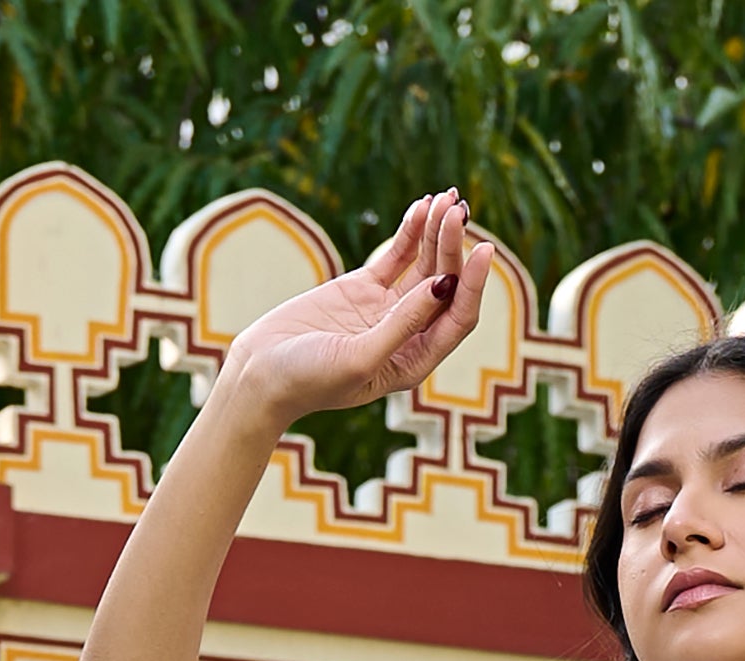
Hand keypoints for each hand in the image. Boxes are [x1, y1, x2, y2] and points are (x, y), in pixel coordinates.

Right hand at [213, 193, 494, 430]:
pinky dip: (410, 233)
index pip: (457, 319)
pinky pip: (396, 256)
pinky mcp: (363, 288)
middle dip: (453, 248)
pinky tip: (423, 206)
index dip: (474, 285)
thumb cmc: (308, 379)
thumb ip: (401, 325)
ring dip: (437, 234)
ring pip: (424, 267)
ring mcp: (386, 310)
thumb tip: (441, 286)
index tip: (484, 248)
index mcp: (415, 362)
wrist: (260, 372)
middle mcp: (408, 336)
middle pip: (444, 286)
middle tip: (457, 209)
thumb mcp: (359, 357)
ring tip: (447, 198)